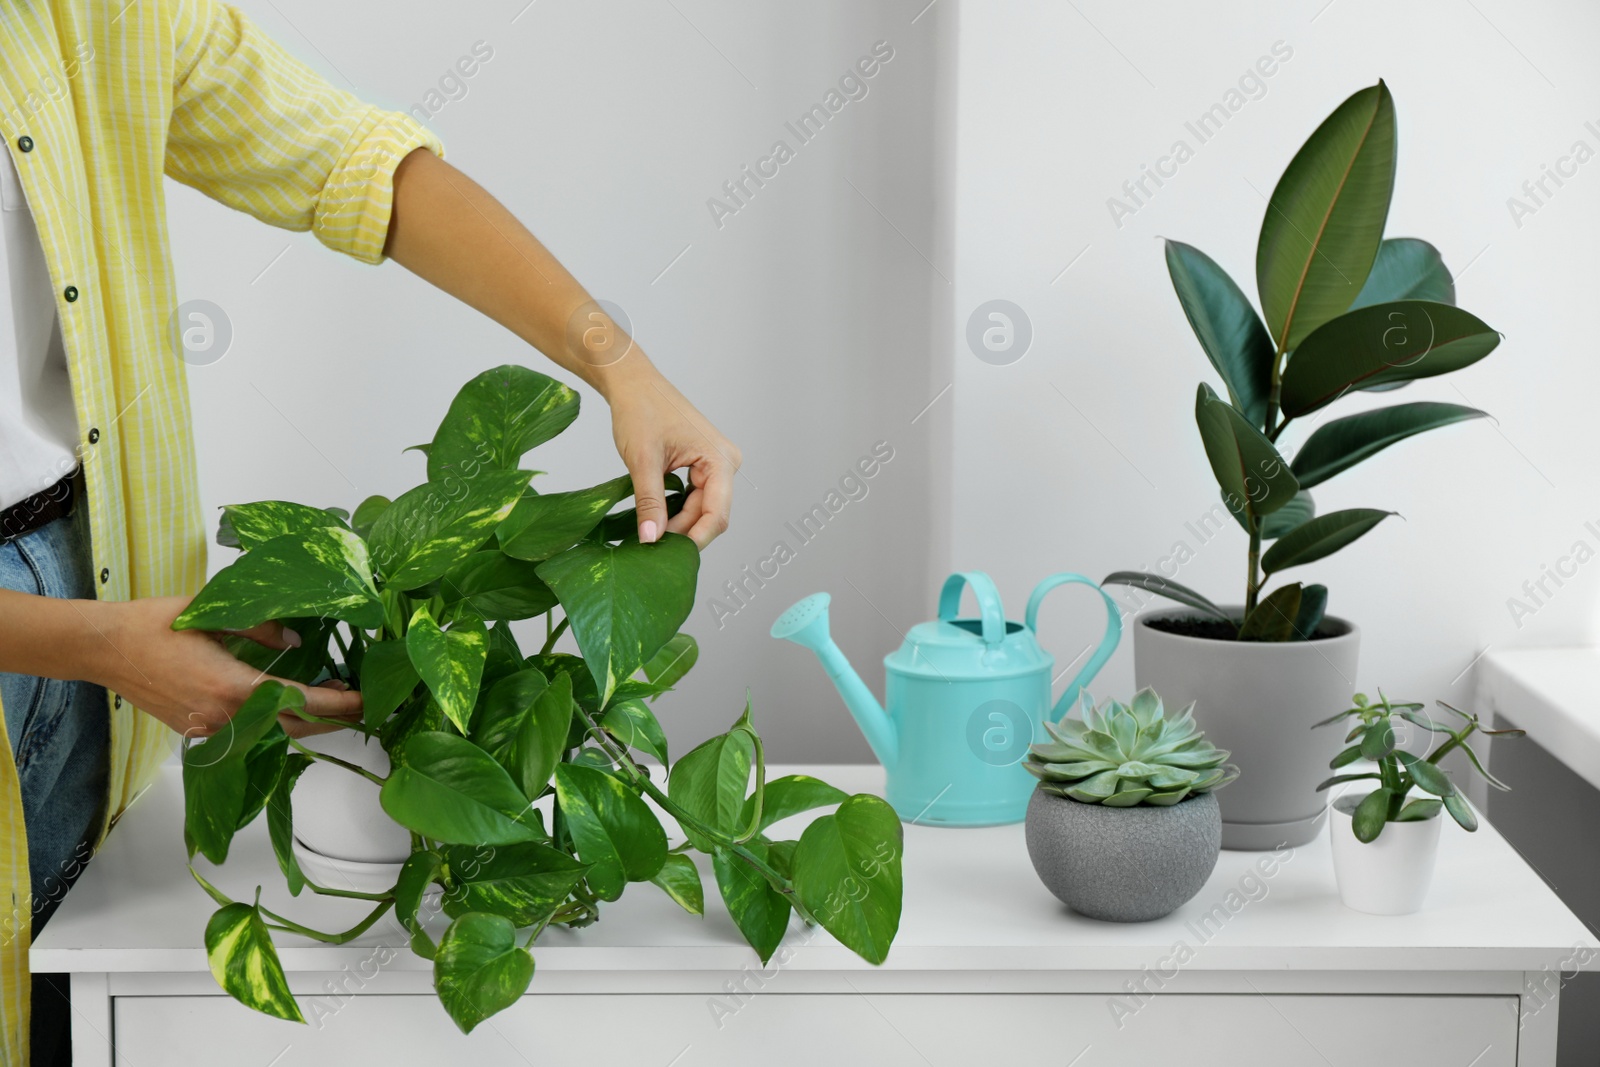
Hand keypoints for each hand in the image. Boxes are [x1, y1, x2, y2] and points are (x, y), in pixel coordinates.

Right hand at [83, 597, 362, 739]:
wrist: (105, 648)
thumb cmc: (156, 624)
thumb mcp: (214, 613)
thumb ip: (262, 628)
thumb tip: (297, 641)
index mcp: (233, 687)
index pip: (300, 701)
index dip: (337, 703)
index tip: (365, 700)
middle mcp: (225, 716)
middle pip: (293, 728)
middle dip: (331, 720)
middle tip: (361, 707)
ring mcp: (209, 728)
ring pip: (271, 735)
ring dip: (304, 723)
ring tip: (333, 706)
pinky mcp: (197, 731)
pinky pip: (247, 734)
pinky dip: (275, 724)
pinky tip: (288, 708)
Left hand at [604, 360, 740, 548]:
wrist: (632, 383)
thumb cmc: (640, 410)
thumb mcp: (642, 461)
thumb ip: (650, 503)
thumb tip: (651, 539)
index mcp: (720, 459)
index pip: (717, 515)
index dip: (694, 539)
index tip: (666, 553)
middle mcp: (725, 463)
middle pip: (709, 514)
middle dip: (682, 532)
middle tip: (649, 544)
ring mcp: (715, 464)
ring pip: (700, 509)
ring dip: (677, 522)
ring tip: (649, 531)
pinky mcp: (702, 465)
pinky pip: (694, 497)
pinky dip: (675, 510)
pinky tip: (656, 516)